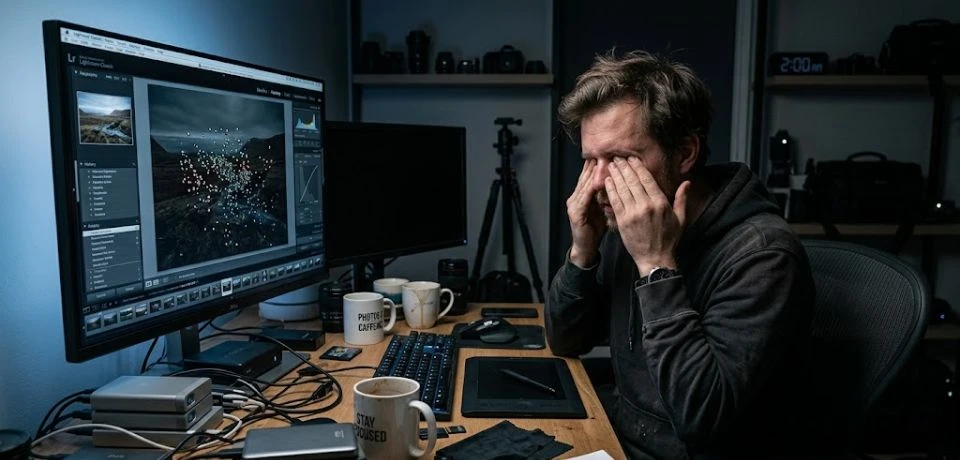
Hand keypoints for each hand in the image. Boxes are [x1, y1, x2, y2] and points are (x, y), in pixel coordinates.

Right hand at [566, 159, 605, 267]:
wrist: (586, 248)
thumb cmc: (595, 230)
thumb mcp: (602, 209)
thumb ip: (607, 196)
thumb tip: (620, 182)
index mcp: (582, 195)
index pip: (590, 175)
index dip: (599, 164)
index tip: (612, 154)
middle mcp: (575, 197)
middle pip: (586, 176)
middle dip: (597, 164)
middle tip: (608, 152)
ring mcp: (574, 204)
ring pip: (585, 184)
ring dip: (594, 173)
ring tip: (604, 162)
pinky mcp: (575, 213)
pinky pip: (585, 198)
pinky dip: (592, 188)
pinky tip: (599, 181)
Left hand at [605, 157, 689, 274]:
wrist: (655, 259)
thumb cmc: (668, 239)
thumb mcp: (680, 219)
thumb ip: (682, 199)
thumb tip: (687, 182)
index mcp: (661, 203)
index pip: (647, 179)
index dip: (638, 167)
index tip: (631, 158)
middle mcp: (646, 205)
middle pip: (632, 181)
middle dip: (624, 167)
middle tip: (617, 158)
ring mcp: (633, 213)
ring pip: (622, 188)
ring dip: (615, 175)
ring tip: (610, 165)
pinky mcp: (622, 221)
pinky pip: (615, 201)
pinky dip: (610, 189)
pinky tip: (607, 181)